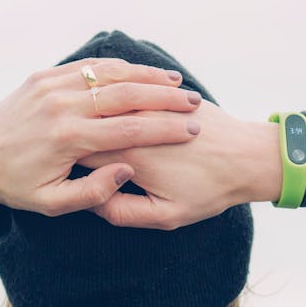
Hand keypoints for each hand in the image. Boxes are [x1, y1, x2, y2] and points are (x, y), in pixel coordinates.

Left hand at [0, 58, 202, 215]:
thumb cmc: (18, 187)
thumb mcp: (54, 204)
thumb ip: (94, 192)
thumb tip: (125, 171)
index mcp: (69, 139)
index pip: (129, 129)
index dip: (165, 128)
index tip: (191, 130)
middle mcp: (62, 106)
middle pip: (126, 95)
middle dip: (164, 98)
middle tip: (193, 103)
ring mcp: (51, 87)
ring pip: (109, 74)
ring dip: (146, 77)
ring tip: (175, 85)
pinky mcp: (43, 77)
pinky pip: (88, 67)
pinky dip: (117, 67)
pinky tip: (140, 73)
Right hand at [78, 100, 282, 229]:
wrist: (250, 158)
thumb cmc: (209, 191)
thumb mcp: (165, 216)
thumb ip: (120, 211)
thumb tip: (91, 202)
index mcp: (130, 157)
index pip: (77, 152)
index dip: (64, 159)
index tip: (55, 166)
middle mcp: (136, 125)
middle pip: (88, 122)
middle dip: (73, 129)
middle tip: (60, 138)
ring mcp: (151, 105)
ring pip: (107, 100)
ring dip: (93, 106)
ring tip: (78, 114)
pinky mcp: (164, 95)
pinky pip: (132, 89)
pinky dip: (116, 94)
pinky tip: (107, 100)